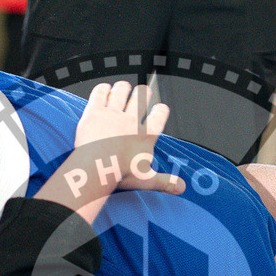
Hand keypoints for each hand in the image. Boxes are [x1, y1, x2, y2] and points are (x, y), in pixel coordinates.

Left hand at [35, 81, 184, 222]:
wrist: (96, 167)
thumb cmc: (120, 174)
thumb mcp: (147, 179)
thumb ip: (165, 182)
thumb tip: (181, 188)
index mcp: (146, 135)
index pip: (159, 115)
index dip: (161, 110)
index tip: (160, 109)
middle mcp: (132, 120)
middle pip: (141, 97)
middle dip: (143, 93)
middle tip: (143, 93)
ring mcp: (113, 113)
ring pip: (121, 91)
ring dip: (123, 88)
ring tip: (123, 88)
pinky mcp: (95, 111)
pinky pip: (100, 93)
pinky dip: (103, 89)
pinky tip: (104, 90)